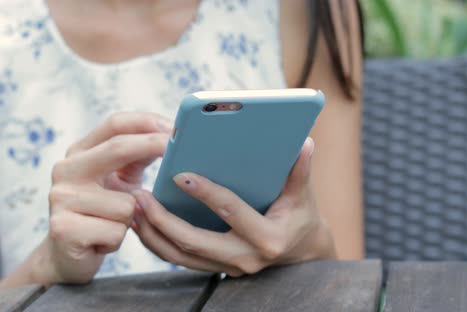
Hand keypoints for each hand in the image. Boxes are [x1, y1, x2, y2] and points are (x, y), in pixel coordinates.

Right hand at [40, 112, 171, 283]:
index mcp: (79, 152)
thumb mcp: (121, 180)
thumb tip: (173, 139)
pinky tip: (102, 241)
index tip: (176, 129)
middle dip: (153, 146)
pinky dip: (117, 240)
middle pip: (118, 148)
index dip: (148, 122)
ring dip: (132, 218)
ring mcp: (61, 198)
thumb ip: (139, 158)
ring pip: (127, 203)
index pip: (115, 124)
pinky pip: (117, 231)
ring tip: (114, 224)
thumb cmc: (103, 213)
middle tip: (179, 151)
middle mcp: (66, 169)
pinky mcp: (64, 228)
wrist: (68, 256)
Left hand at [132, 138, 335, 276]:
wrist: (302, 253)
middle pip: (194, 242)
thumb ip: (301, 171)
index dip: (205, 193)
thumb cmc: (301, 218)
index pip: (230, 212)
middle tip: (141, 197)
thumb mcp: (303, 196)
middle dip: (163, 221)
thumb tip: (305, 143)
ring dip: (154, 234)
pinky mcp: (218, 268)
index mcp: (267, 237)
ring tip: (134, 209)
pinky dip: (159, 243)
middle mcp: (246, 258)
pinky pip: (181, 260)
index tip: (180, 175)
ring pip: (181, 257)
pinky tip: (143, 224)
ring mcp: (230, 268)